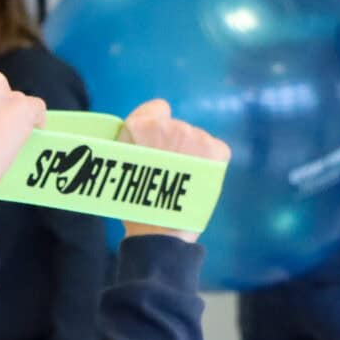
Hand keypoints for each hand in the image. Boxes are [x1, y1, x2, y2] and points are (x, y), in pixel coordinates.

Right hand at [115, 99, 230, 241]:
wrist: (160, 231)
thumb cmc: (134, 202)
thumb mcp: (121, 164)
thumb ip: (134, 142)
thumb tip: (146, 136)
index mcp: (141, 125)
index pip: (157, 108)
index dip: (155, 127)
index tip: (154, 144)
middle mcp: (170, 125)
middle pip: (178, 127)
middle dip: (175, 144)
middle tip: (168, 171)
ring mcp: (196, 136)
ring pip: (197, 140)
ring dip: (192, 154)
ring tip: (183, 181)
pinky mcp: (217, 150)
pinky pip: (215, 150)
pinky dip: (210, 164)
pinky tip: (199, 181)